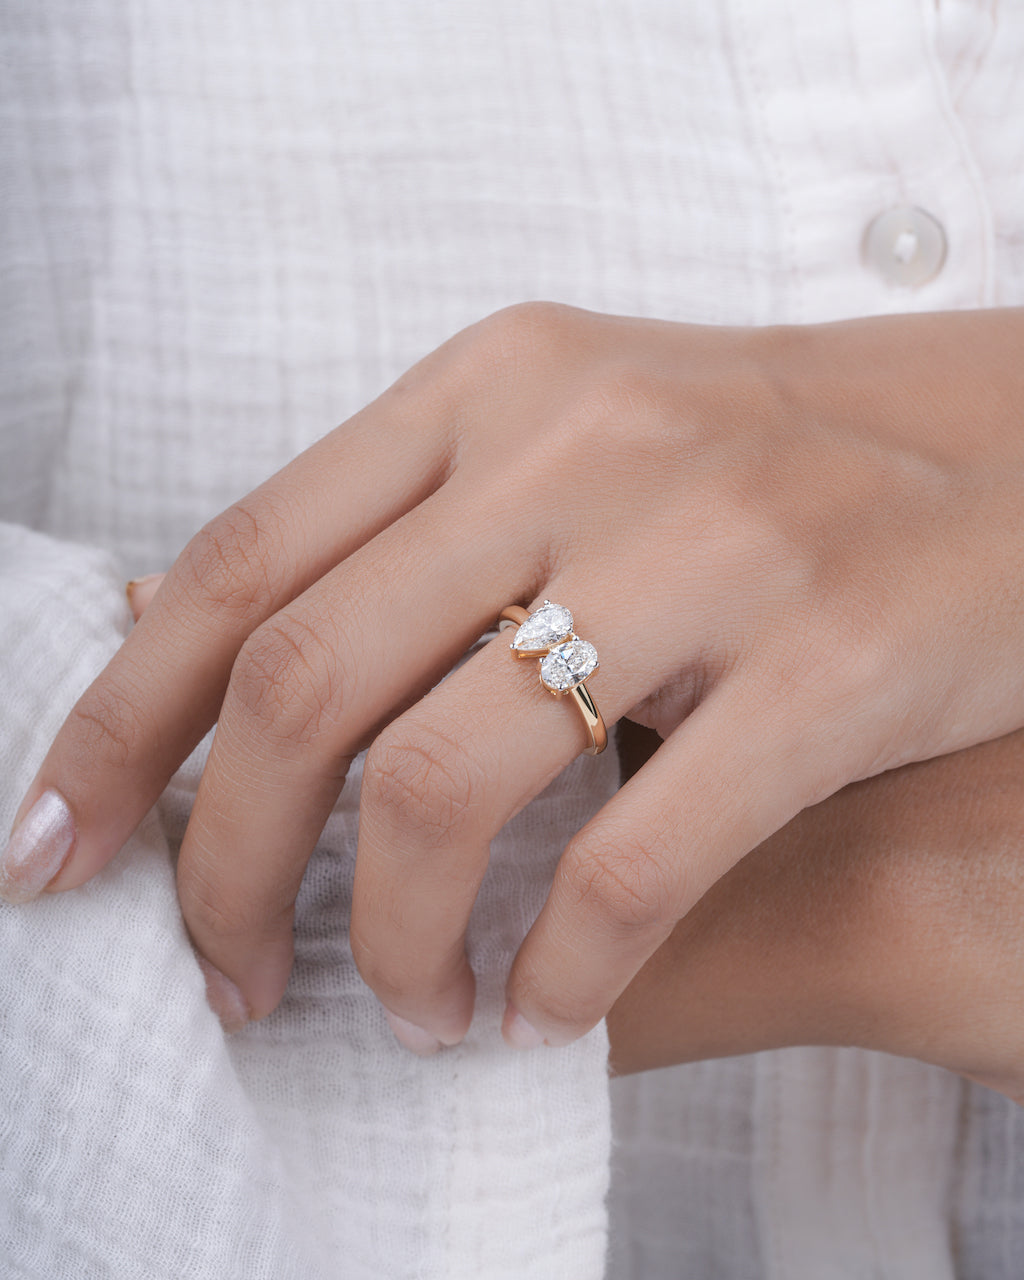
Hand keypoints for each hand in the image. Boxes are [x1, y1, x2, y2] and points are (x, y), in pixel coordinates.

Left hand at [3, 303, 1022, 1053]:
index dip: (120, 719)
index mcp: (492, 384)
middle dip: (222, 865)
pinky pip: (633, 858)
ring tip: (408, 1005)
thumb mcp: (566, 442)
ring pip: (445, 783)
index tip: (62, 841)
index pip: (240, 560)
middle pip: (307, 684)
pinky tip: (545, 1003)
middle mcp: (582, 443)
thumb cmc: (761, 469)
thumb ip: (400, 537)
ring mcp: (712, 545)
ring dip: (390, 937)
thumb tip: (202, 669)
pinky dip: (560, 964)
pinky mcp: (830, 662)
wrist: (1004, 450)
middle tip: (224, 973)